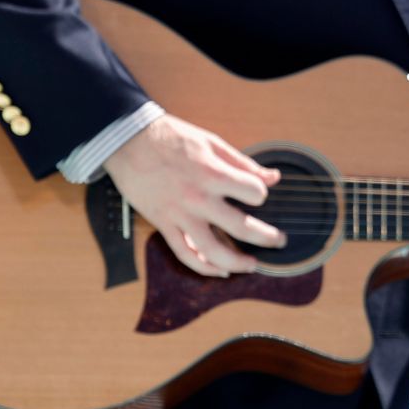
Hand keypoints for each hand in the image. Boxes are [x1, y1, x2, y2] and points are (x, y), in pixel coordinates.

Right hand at [104, 113, 284, 277]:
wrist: (129, 141)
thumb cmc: (172, 138)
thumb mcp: (212, 142)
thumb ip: (243, 163)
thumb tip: (273, 177)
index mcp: (213, 174)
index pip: (253, 192)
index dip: (261, 194)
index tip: (259, 195)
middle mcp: (197, 198)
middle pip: (240, 227)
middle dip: (266, 237)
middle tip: (279, 241)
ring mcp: (179, 215)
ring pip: (211, 251)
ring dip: (236, 263)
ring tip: (251, 265)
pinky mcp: (162, 224)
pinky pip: (183, 253)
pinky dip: (202, 267)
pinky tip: (219, 270)